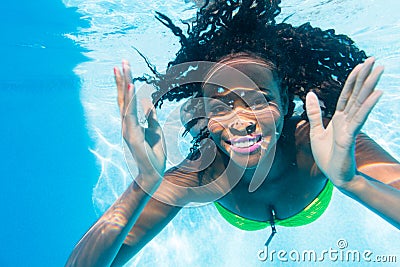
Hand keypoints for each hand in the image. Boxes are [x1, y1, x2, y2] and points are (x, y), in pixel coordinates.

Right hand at [114, 60, 165, 184]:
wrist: (153, 174)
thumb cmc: (153, 154)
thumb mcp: (155, 131)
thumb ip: (151, 118)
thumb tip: (149, 104)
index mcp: (132, 123)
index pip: (126, 100)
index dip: (124, 84)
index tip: (122, 68)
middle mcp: (127, 124)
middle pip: (123, 98)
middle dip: (123, 79)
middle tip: (121, 62)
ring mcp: (128, 130)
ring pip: (125, 103)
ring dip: (125, 85)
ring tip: (124, 68)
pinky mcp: (132, 136)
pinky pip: (131, 115)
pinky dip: (132, 100)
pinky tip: (133, 87)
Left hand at [305, 57, 383, 187]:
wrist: (333, 175)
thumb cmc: (326, 155)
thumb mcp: (316, 130)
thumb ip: (314, 112)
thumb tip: (311, 93)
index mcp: (339, 118)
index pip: (346, 94)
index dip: (353, 80)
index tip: (361, 65)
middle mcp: (347, 120)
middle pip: (357, 94)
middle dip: (365, 77)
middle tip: (376, 60)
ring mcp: (350, 127)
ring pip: (360, 102)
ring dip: (369, 86)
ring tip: (379, 71)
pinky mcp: (350, 136)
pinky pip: (359, 118)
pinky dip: (368, 105)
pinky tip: (376, 94)